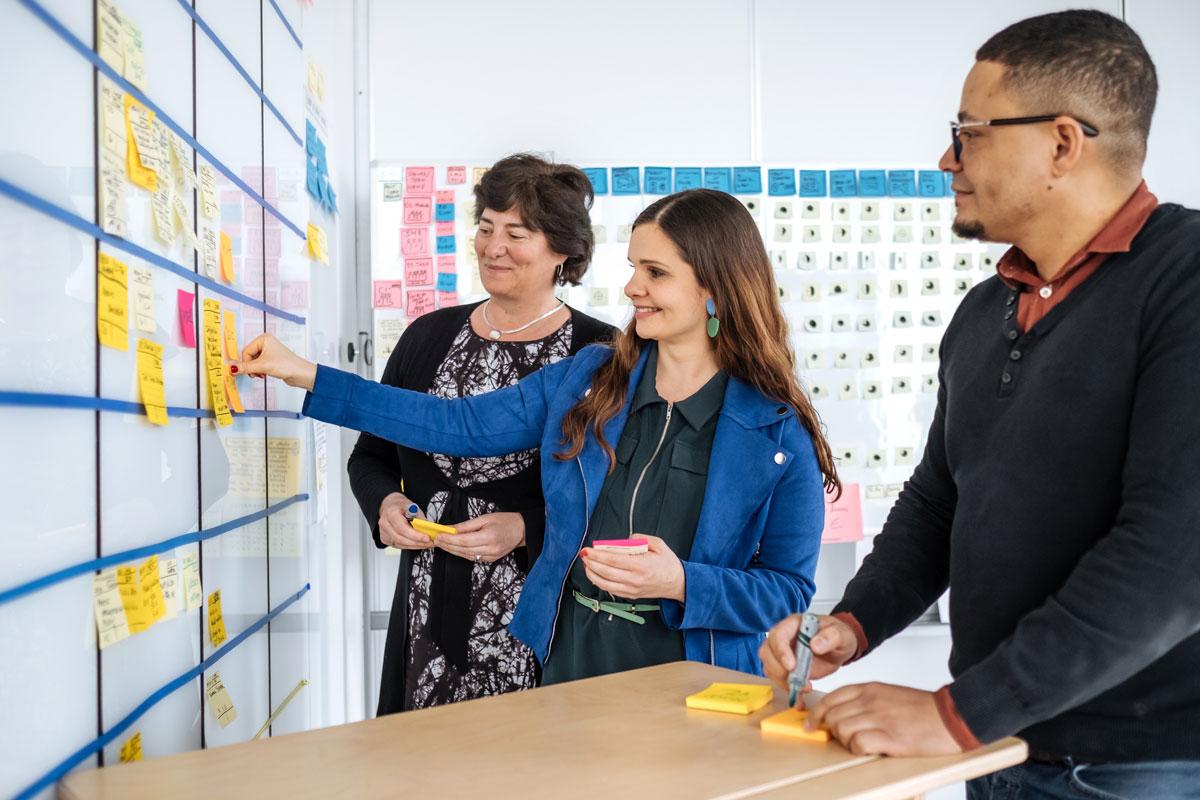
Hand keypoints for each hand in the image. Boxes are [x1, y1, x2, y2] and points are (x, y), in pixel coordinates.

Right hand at [234, 333, 317, 389]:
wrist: (300, 374)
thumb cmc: (286, 365)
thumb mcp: (262, 366)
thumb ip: (245, 367)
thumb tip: (231, 368)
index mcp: (263, 339)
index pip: (246, 351)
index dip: (246, 363)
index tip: (248, 371)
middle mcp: (266, 343)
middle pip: (249, 357)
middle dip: (251, 367)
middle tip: (256, 374)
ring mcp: (269, 351)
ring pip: (253, 362)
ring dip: (255, 370)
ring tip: (262, 374)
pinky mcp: (271, 360)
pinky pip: (259, 365)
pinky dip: (260, 371)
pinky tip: (265, 374)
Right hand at [377, 492, 432, 549]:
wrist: (391, 506)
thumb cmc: (401, 506)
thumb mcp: (413, 507)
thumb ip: (420, 518)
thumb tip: (429, 529)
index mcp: (391, 513)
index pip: (402, 528)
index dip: (415, 535)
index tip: (427, 538)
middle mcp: (385, 524)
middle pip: (401, 538)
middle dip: (417, 542)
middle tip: (430, 542)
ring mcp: (383, 533)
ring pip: (401, 544)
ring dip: (415, 545)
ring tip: (427, 544)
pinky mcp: (385, 539)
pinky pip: (399, 545)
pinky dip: (410, 546)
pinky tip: (419, 544)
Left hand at [434, 512, 525, 563]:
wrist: (521, 531)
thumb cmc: (505, 521)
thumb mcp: (485, 518)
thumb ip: (467, 525)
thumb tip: (451, 528)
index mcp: (489, 536)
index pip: (464, 540)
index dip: (449, 539)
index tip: (439, 535)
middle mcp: (490, 549)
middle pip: (463, 549)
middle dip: (448, 545)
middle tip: (436, 540)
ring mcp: (491, 556)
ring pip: (466, 555)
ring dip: (452, 550)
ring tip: (442, 544)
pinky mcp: (491, 560)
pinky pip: (473, 558)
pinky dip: (462, 553)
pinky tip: (454, 549)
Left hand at [579, 535, 684, 600]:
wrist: (678, 583)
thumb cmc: (668, 563)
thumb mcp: (659, 544)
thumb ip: (641, 538)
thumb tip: (625, 540)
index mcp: (641, 565)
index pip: (614, 560)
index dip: (598, 555)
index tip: (589, 549)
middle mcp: (635, 579)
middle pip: (606, 572)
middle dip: (591, 563)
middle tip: (584, 555)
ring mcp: (632, 589)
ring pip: (605, 584)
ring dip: (592, 574)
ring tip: (586, 565)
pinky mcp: (631, 595)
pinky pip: (611, 591)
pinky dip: (600, 583)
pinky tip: (596, 575)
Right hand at [760, 614, 859, 699]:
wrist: (839, 648)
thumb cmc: (838, 636)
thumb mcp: (841, 634)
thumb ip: (830, 637)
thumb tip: (815, 645)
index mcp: (794, 624)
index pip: (778, 635)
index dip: (781, 651)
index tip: (791, 666)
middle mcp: (784, 638)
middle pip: (768, 652)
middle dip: (780, 670)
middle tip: (799, 681)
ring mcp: (782, 653)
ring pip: (770, 668)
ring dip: (783, 682)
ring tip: (806, 688)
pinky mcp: (786, 668)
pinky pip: (779, 680)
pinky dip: (788, 691)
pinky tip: (800, 699)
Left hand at [806, 683, 962, 755]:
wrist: (951, 716)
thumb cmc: (922, 709)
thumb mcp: (889, 695)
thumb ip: (865, 701)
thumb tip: (843, 715)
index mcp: (870, 689)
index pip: (831, 698)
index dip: (817, 713)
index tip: (812, 723)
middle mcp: (870, 700)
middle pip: (832, 715)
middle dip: (832, 730)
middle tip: (843, 738)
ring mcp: (879, 717)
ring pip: (841, 729)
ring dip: (846, 741)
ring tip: (862, 744)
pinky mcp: (890, 737)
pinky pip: (858, 743)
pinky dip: (859, 749)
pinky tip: (871, 748)